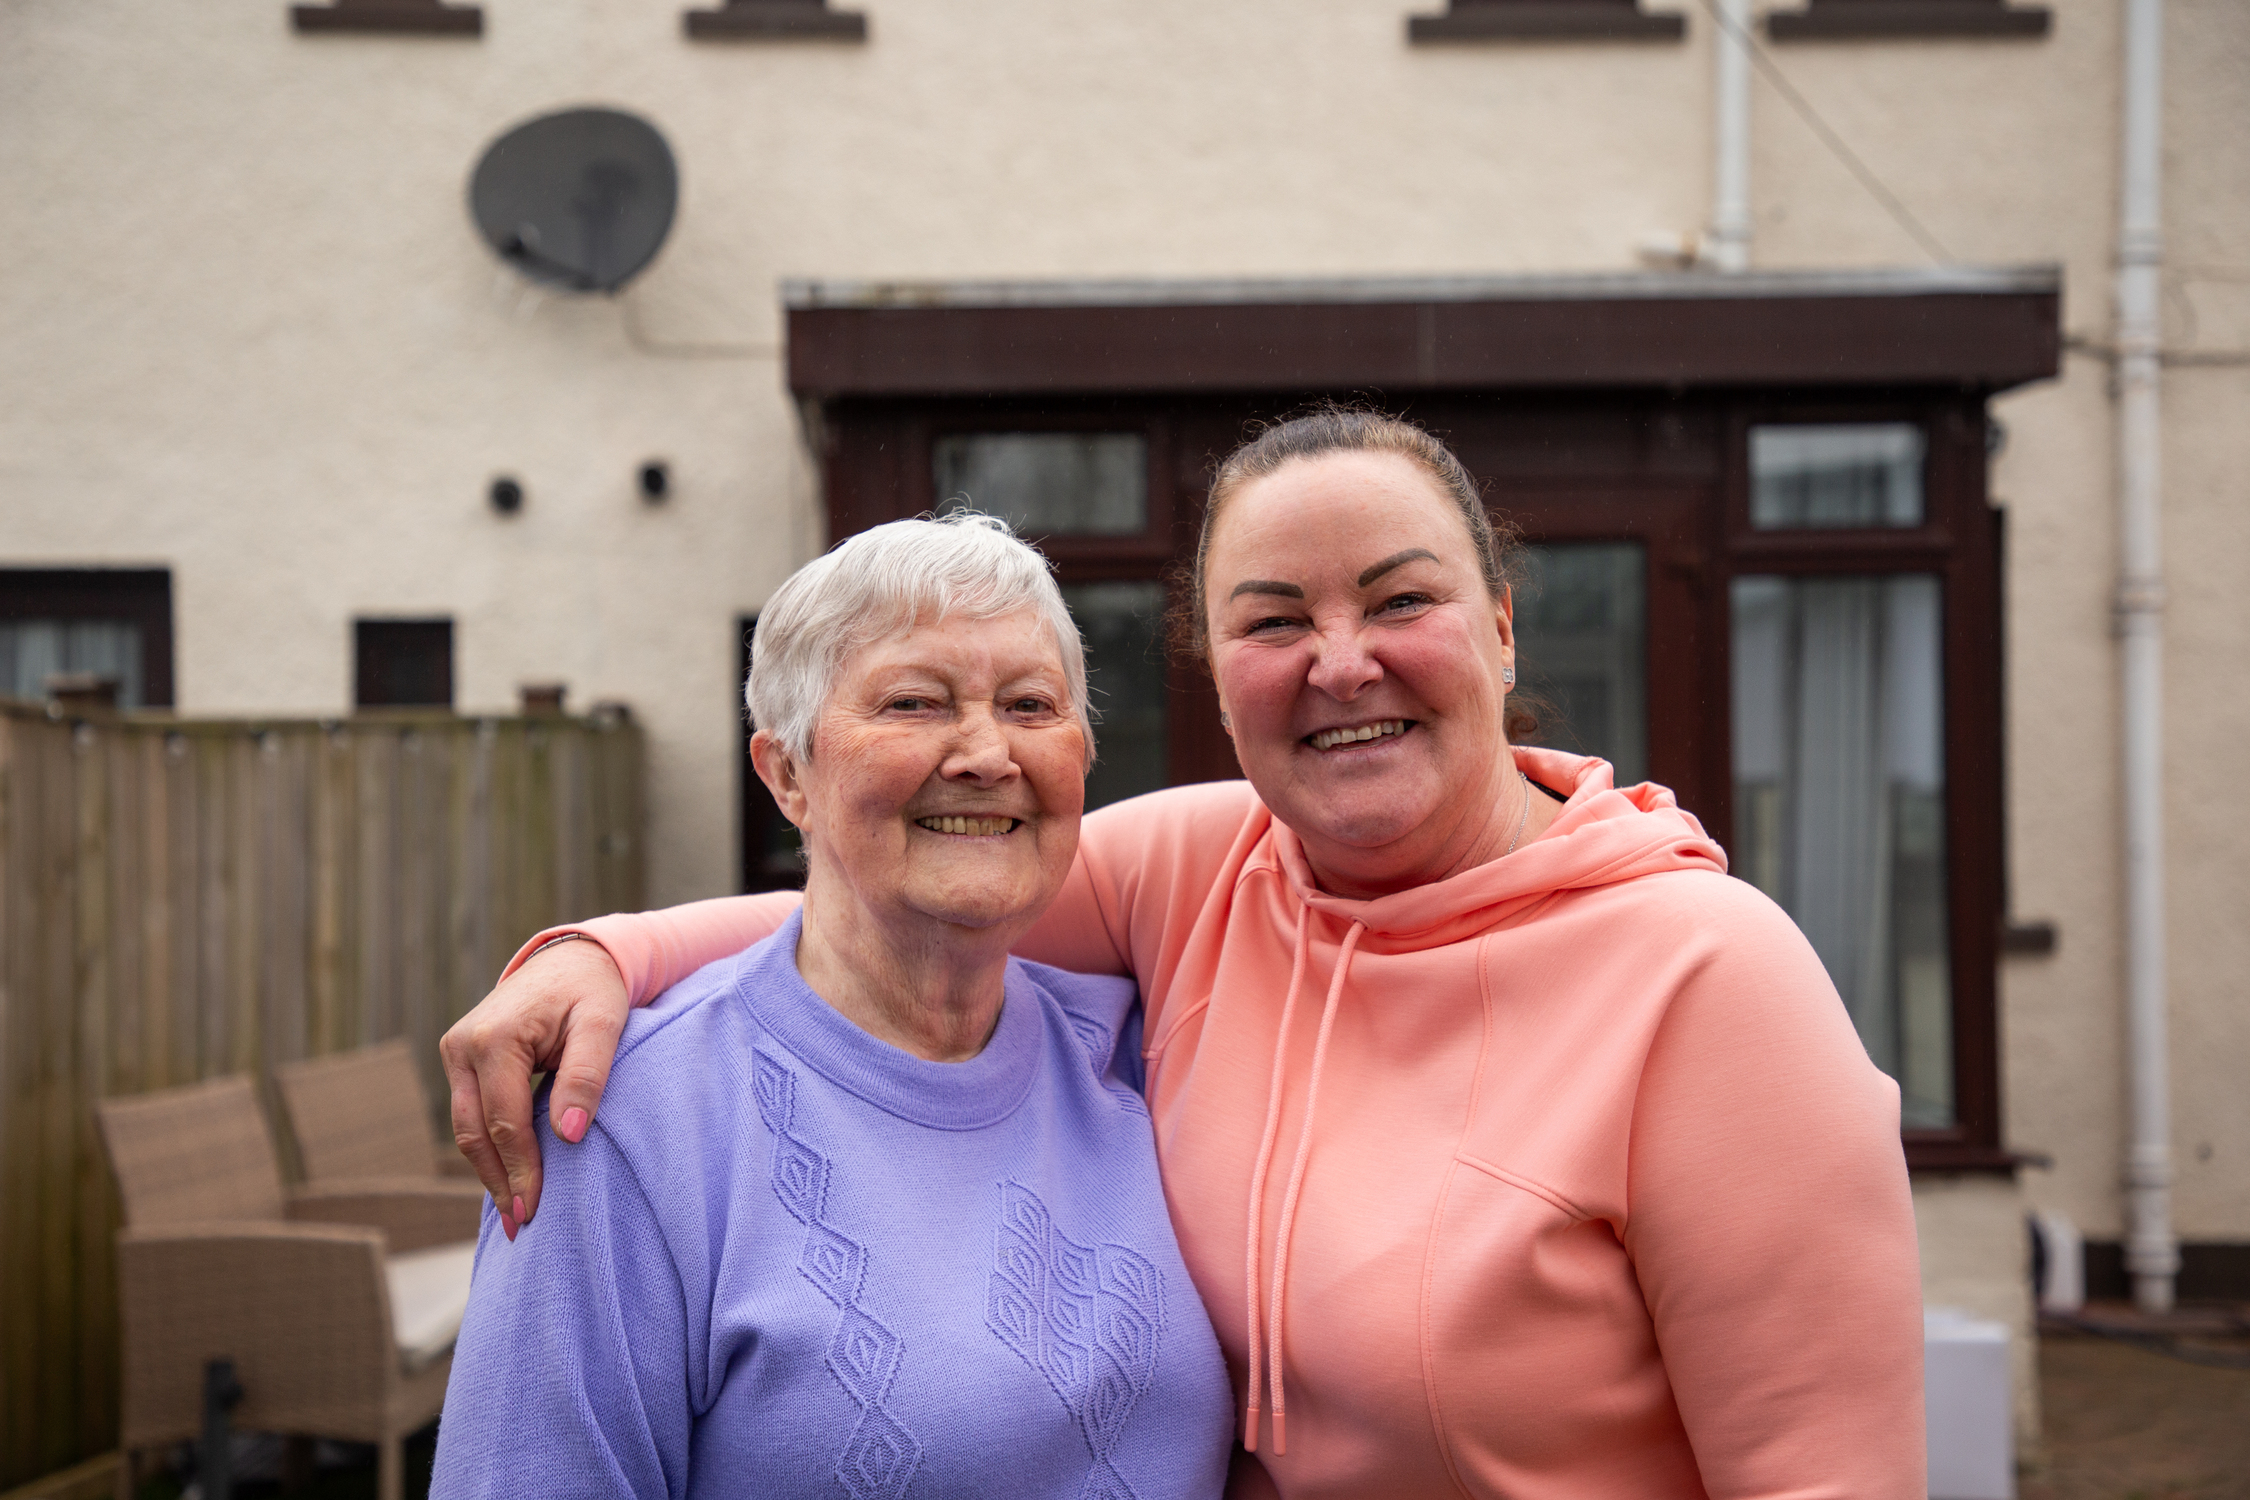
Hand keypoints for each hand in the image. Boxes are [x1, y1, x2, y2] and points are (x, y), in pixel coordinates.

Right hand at [440, 937, 628, 1234]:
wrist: (571, 957)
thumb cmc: (593, 989)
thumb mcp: (604, 1024)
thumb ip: (587, 1075)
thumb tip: (570, 1136)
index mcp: (495, 1038)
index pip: (504, 1120)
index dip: (520, 1169)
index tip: (535, 1208)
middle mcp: (463, 1045)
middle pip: (474, 1131)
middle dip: (498, 1181)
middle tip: (522, 1225)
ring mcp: (456, 1052)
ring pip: (466, 1127)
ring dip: (490, 1170)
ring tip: (515, 1211)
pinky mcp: (461, 1060)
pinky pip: (471, 1113)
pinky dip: (489, 1146)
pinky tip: (509, 1176)